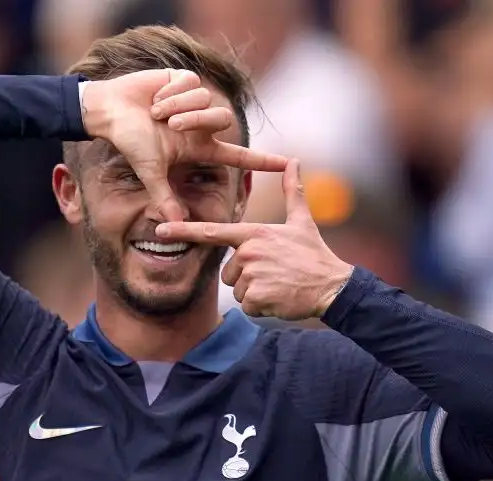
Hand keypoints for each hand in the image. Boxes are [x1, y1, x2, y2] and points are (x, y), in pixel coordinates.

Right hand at [80, 69, 288, 220]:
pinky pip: (191, 83)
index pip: (237, 155)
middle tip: (171, 126)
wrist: (110, 112)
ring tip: (157, 113)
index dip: (262, 161)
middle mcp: (200, 124)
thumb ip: (165, 195)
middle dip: (197, 120)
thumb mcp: (149, 171)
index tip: (288, 164)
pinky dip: (171, 92)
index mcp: (197, 147)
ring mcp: (194, 101)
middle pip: (222, 119)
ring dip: (178, 107)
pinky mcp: (183, 79)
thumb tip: (174, 223)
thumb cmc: (129, 141)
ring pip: (206, 99)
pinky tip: (156, 97)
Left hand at [155, 159, 353, 319]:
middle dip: (247, 276)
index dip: (183, 230)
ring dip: (255, 292)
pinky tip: (279, 297)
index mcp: (253, 234)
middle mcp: (248, 252)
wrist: (332, 285)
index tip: (160, 229)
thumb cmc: (314, 254)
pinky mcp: (256, 297)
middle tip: (274, 272)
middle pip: (228, 271)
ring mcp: (251, 275)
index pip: (212, 232)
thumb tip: (294, 161)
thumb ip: (292, 191)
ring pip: (237, 290)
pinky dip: (261, 306)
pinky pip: (246, 305)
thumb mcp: (302, 220)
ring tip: (278, 283)